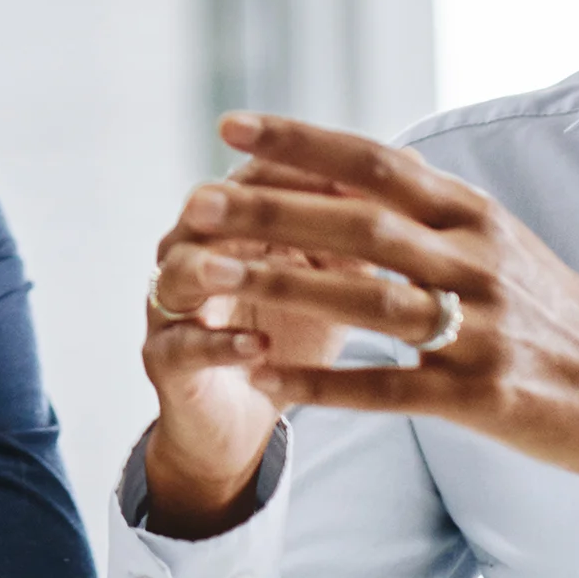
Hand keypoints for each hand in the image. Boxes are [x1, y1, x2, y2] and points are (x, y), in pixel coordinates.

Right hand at [140, 154, 374, 536]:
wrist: (244, 416)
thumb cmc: (290, 334)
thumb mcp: (331, 278)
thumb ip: (358, 226)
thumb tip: (413, 161)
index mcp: (232, 224)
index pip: (254, 178)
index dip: (297, 171)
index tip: (352, 177)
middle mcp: (193, 253)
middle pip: (207, 214)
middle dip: (243, 207)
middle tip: (288, 204)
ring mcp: (172, 307)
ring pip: (179, 274)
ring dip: (209, 269)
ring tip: (237, 271)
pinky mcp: (164, 360)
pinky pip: (181, 347)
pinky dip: (219, 344)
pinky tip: (255, 345)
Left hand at [181, 112, 578, 538]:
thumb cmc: (561, 321)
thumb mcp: (503, 247)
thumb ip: (432, 215)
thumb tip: (349, 176)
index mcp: (477, 217)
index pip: (377, 164)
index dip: (301, 142)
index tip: (231, 126)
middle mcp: (476, 261)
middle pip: (357, 224)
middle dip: (268, 211)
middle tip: (193, 204)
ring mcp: (478, 329)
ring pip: (362, 300)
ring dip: (277, 289)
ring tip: (204, 284)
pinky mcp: (479, 396)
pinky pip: (384, 388)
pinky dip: (319, 383)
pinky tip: (261, 376)